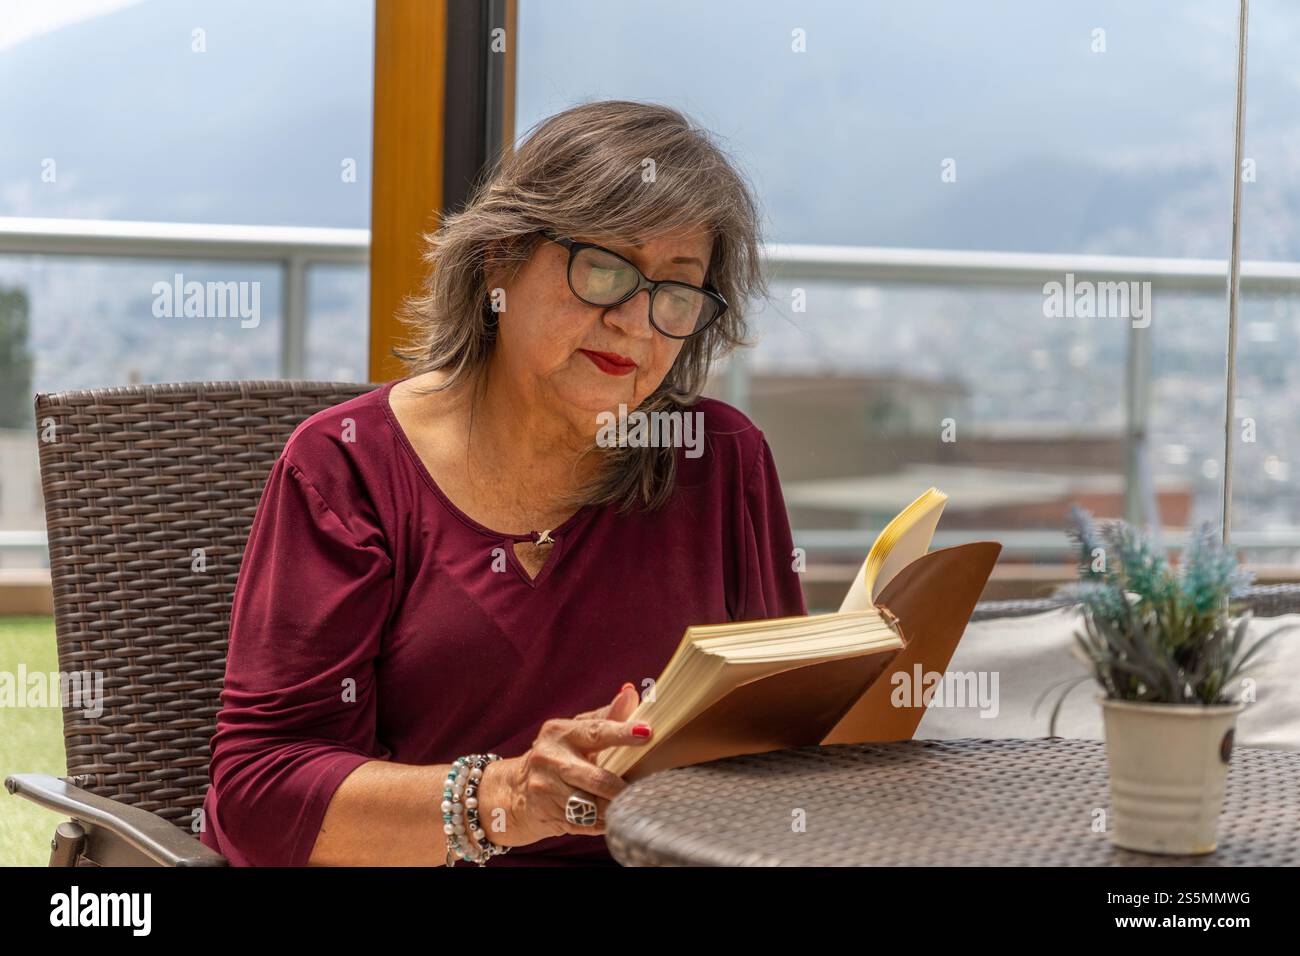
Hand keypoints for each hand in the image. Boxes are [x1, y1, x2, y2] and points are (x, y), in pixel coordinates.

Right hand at [472, 683, 650, 847]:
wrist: (510, 791)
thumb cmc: (555, 757)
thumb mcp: (574, 732)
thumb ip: (605, 716)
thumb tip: (631, 692)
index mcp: (560, 732)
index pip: (596, 732)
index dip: (623, 733)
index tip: (647, 733)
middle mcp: (549, 759)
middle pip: (596, 778)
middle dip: (622, 788)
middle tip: (645, 790)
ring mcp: (545, 790)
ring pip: (591, 806)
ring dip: (614, 809)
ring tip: (630, 806)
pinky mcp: (546, 816)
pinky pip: (584, 825)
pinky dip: (602, 824)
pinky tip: (610, 820)